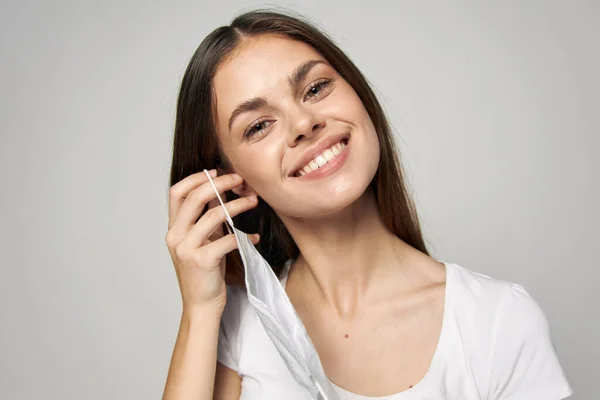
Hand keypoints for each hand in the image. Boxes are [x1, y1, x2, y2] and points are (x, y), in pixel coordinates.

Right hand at [165, 170, 258, 312]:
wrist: (201, 306)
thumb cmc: (205, 272)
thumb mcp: (203, 241)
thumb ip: (207, 219)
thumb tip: (221, 192)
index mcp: (174, 229)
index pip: (176, 192)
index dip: (196, 178)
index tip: (216, 172)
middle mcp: (175, 236)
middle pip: (195, 198)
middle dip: (220, 183)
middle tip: (240, 179)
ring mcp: (186, 248)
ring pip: (213, 215)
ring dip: (237, 204)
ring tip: (253, 201)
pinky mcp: (202, 261)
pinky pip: (227, 240)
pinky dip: (245, 235)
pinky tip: (255, 237)